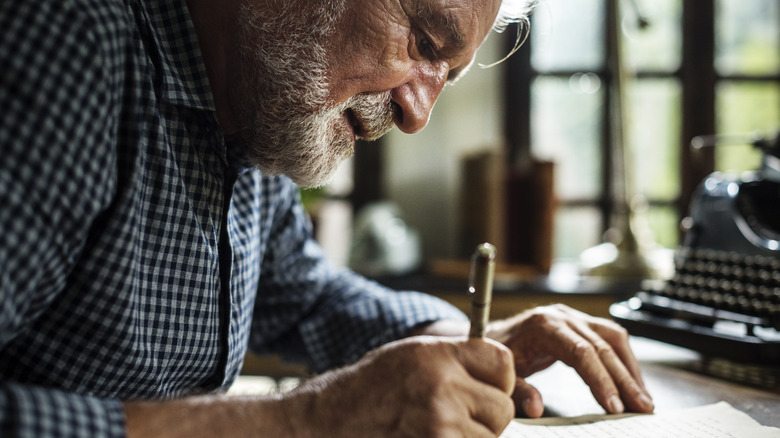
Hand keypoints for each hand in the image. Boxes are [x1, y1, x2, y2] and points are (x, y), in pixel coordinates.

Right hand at [283, 336, 515, 437]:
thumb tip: (505, 373)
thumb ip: (457, 358)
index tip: (485, 386)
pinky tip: (429, 437)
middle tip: (454, 414)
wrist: (326, 423)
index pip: (503, 363)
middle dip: (487, 414)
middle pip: (502, 406)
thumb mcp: (411, 356)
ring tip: (435, 428)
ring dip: (472, 436)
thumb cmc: (369, 389)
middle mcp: (442, 388)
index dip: (498, 378)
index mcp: (437, 356)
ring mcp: (440, 426)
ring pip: (491, 437)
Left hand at [487, 304, 653, 417]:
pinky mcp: (579, 323)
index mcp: (543, 325)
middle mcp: (562, 316)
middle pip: (603, 346)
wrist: (487, 335)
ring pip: (613, 338)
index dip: (601, 380)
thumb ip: (518, 390)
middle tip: (642, 408)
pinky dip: (624, 359)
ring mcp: (572, 317)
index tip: (615, 406)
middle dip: (625, 380)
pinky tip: (632, 381)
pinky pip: (609, 337)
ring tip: (643, 399)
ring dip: (631, 369)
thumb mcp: (501, 373)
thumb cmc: (493, 354)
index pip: (582, 352)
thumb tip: (536, 408)